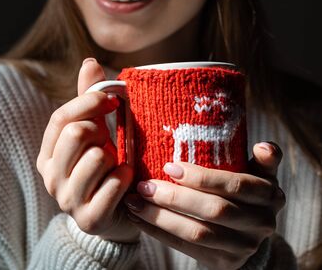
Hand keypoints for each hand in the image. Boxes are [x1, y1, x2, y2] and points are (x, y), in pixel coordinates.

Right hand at [37, 58, 138, 242]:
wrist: (117, 215)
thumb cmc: (104, 168)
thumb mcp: (95, 133)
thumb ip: (90, 101)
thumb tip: (89, 61)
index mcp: (48, 154)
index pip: (62, 118)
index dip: (88, 103)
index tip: (111, 99)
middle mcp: (51, 177)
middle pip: (75, 134)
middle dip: (101, 132)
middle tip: (110, 143)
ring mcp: (67, 200)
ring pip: (96, 158)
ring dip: (115, 158)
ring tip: (116, 166)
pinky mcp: (89, 218)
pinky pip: (113, 185)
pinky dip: (126, 178)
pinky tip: (127, 183)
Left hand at [124, 142, 285, 268]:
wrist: (248, 233)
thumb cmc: (245, 192)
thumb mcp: (260, 174)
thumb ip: (264, 160)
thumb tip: (263, 145)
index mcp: (270, 196)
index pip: (235, 185)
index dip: (202, 177)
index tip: (170, 167)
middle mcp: (261, 224)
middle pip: (213, 210)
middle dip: (174, 197)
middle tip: (144, 186)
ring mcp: (243, 247)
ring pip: (197, 233)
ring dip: (160, 217)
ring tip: (134, 202)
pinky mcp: (223, 263)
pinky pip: (185, 248)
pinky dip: (158, 232)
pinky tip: (138, 219)